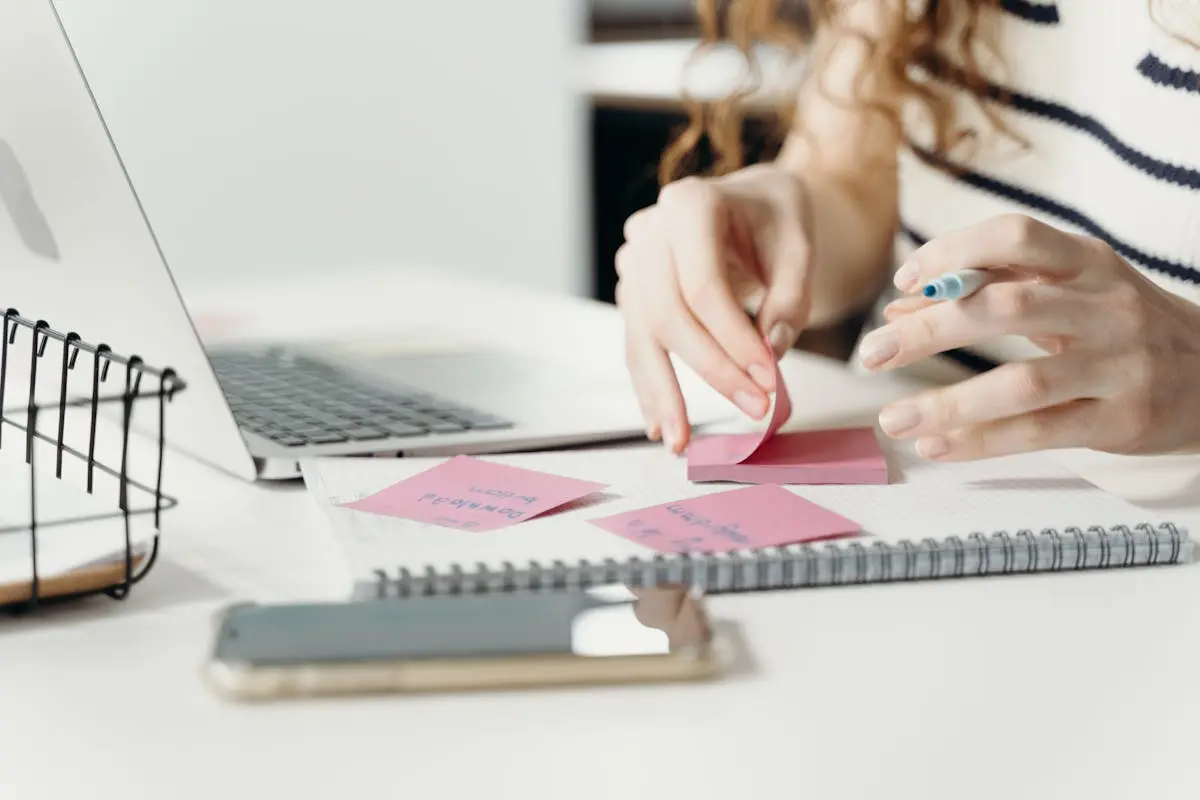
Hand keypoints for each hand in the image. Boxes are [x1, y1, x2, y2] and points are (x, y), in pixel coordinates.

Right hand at [615, 164, 813, 452]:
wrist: (749, 202)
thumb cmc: (775, 217)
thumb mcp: (799, 241)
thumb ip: (791, 295)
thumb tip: (770, 351)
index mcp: (689, 204)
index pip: (702, 287)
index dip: (734, 339)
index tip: (769, 379)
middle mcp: (649, 233)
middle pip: (667, 315)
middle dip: (711, 371)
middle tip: (753, 408)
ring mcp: (633, 264)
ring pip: (642, 337)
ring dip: (663, 393)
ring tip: (681, 442)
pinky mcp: (633, 294)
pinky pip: (637, 345)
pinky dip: (649, 387)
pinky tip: (660, 424)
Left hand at [858, 214, 1199, 459]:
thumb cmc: (1122, 325)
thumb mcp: (1070, 290)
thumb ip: (989, 289)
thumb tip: (899, 310)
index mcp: (1088, 262)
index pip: (1014, 237)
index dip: (952, 253)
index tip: (904, 281)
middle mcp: (1105, 307)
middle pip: (1005, 309)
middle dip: (929, 331)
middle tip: (871, 353)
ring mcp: (1119, 366)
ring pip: (1021, 383)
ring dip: (947, 403)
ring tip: (893, 419)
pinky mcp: (1122, 420)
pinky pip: (1040, 432)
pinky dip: (981, 441)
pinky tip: (937, 444)